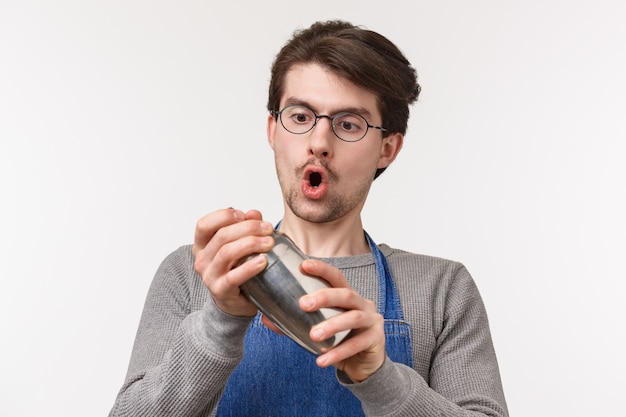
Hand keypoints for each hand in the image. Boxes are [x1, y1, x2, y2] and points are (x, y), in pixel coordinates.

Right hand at [192, 208, 274, 316]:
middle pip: (221, 236)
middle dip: (248, 228)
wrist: (235, 302)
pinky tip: (263, 261)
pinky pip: (234, 276)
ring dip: (251, 244)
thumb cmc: (236, 269)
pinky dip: (249, 267)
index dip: (223, 216)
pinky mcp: (220, 290)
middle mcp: (202, 259)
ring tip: (269, 243)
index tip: (243, 215)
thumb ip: (246, 227)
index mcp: (202, 245)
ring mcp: (209, 276)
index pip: (204, 224)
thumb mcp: (239, 245)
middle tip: (268, 228)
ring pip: (226, 253)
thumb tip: (254, 213)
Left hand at [298, 260, 385, 382]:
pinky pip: (356, 344)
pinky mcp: (376, 338)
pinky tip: (321, 360)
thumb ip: (296, 324)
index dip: (321, 269)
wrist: (364, 365)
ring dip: (331, 326)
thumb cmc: (340, 340)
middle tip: (303, 304)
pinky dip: (338, 353)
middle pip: (345, 294)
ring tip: (313, 335)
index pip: (335, 277)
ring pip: (352, 318)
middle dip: (324, 297)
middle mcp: (362, 303)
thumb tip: (266, 319)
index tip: (303, 265)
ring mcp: (371, 320)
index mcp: (347, 296)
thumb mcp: (319, 329)